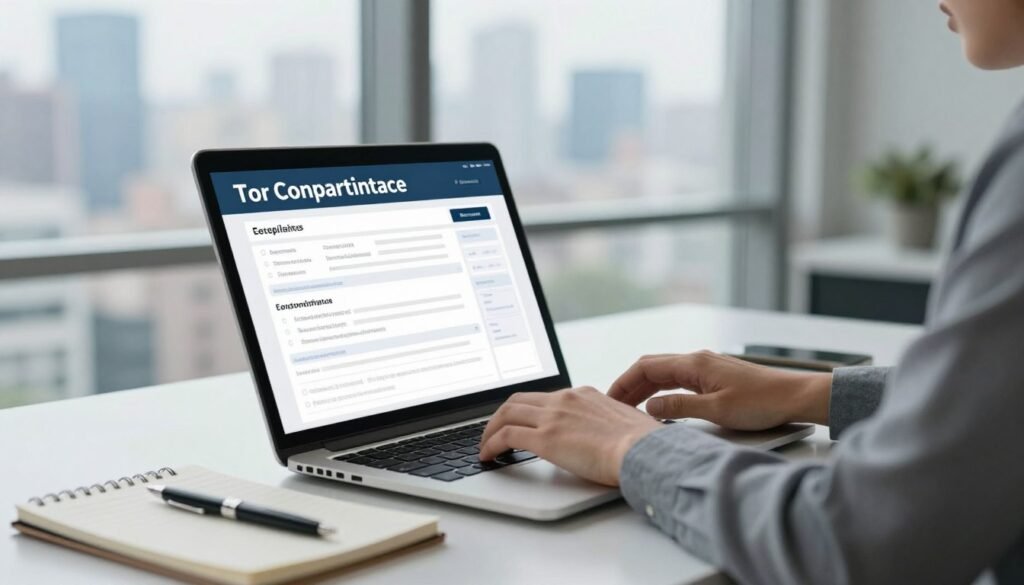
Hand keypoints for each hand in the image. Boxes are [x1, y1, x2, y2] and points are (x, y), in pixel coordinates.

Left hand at [478, 387, 662, 485]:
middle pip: (518, 400)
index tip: (519, 421)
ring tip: (485, 446)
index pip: (544, 397)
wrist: (643, 450)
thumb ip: (603, 424)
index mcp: (583, 395)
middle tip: (493, 431)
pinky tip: (488, 455)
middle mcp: (565, 399)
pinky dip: (491, 444)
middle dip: (500, 416)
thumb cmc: (641, 444)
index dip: (525, 410)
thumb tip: (601, 437)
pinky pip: (507, 435)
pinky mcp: (546, 438)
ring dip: (491, 429)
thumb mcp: (621, 423)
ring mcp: (553, 416)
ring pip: (507, 413)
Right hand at [607, 351, 831, 429]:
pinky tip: (659, 406)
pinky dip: (662, 391)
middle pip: (652, 368)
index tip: (609, 399)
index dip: (624, 382)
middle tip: (612, 405)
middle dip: (629, 385)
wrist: (794, 396)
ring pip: (664, 374)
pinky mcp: (714, 377)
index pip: (647, 367)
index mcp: (694, 364)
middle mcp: (697, 360)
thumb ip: (680, 408)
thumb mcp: (717, 411)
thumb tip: (650, 408)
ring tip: (629, 408)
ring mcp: (706, 367)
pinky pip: (678, 380)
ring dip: (644, 388)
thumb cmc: (762, 402)